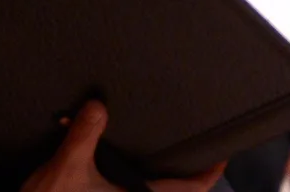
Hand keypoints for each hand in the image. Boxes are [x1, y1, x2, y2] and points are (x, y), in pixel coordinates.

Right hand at [21, 101, 225, 191]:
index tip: (223, 154)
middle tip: (198, 145)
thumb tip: (98, 106)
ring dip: (161, 175)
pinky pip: (131, 190)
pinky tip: (128, 161)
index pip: (191, 190)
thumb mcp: (66, 168)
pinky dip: (137, 178)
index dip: (210, 173)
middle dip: (188, 171)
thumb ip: (84, 136)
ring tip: (167, 148)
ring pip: (151, 190)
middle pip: (175, 191)